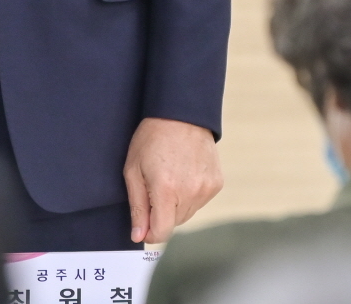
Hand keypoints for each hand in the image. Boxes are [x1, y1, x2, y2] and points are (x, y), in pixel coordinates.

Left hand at [123, 117, 222, 244]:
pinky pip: (200, 202)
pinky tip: (183, 174)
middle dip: (161, 214)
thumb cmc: (152, 138)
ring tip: (169, 178)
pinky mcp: (217, 184)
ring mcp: (206, 189)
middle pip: (174, 224)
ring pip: (187, 214)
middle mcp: (190, 192)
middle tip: (154, 188)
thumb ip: (137, 207)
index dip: (150, 233)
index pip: (162, 232)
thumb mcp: (133, 170)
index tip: (143, 225)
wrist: (182, 114)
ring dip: (176, 205)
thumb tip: (139, 236)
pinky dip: (190, 195)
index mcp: (166, 190)